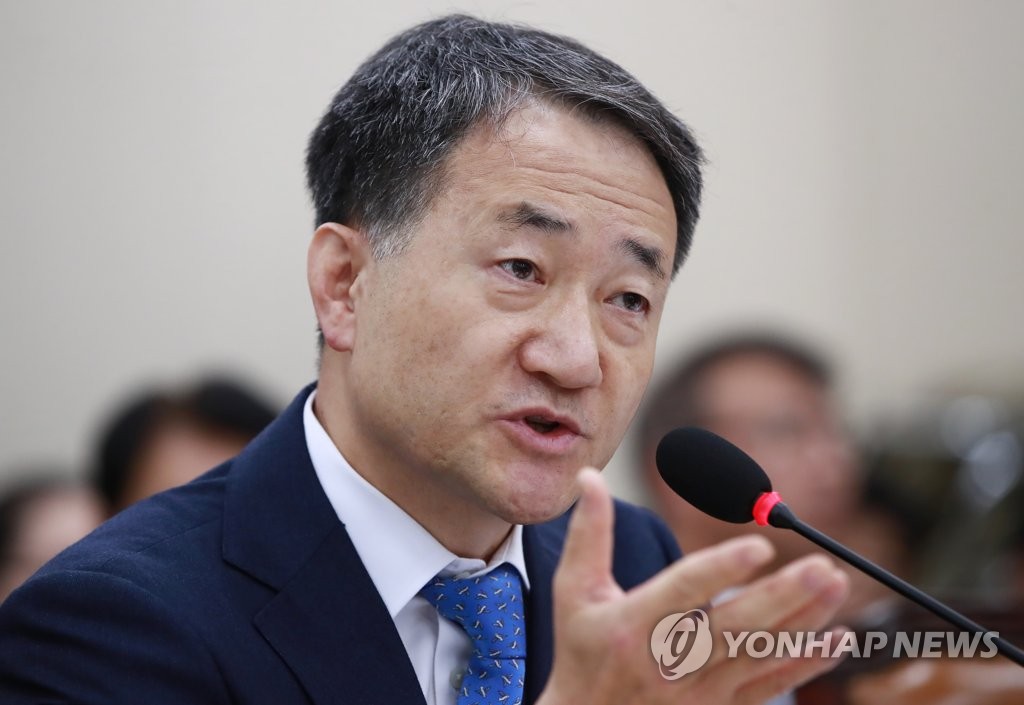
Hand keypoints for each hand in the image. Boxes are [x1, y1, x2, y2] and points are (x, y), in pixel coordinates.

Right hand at [537, 468, 849, 704]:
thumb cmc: (582, 649)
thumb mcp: (574, 591)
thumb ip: (589, 534)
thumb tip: (590, 475)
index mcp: (633, 625)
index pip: (683, 592)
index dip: (721, 568)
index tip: (759, 546)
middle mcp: (669, 661)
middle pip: (735, 626)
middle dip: (783, 597)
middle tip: (822, 567)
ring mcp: (699, 691)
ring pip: (761, 654)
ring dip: (804, 622)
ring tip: (835, 585)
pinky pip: (771, 686)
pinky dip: (807, 663)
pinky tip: (837, 637)